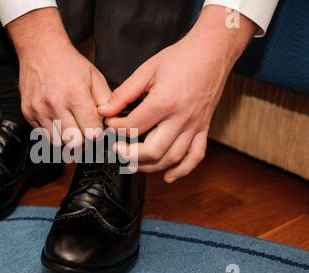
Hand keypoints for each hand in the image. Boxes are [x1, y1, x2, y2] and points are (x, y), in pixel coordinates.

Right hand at [8, 8, 110, 145]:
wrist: (41, 49)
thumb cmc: (69, 63)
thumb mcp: (95, 77)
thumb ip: (106, 101)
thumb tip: (110, 122)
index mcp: (75, 96)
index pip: (91, 132)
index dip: (97, 132)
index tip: (96, 127)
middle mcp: (55, 104)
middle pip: (74, 142)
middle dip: (82, 138)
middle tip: (83, 129)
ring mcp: (39, 110)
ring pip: (57, 142)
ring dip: (66, 138)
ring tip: (70, 125)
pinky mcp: (28, 112)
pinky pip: (42, 134)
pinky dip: (52, 132)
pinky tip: (57, 120)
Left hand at [98, 6, 255, 181]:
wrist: (212, 52)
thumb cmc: (180, 58)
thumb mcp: (146, 70)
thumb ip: (124, 93)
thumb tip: (104, 110)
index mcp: (164, 102)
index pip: (133, 127)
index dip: (116, 129)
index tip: (110, 123)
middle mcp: (181, 118)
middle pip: (153, 151)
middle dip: (130, 155)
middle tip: (117, 149)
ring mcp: (194, 125)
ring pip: (173, 158)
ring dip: (151, 166)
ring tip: (134, 162)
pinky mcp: (203, 128)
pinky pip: (196, 156)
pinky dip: (183, 170)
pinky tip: (169, 176)